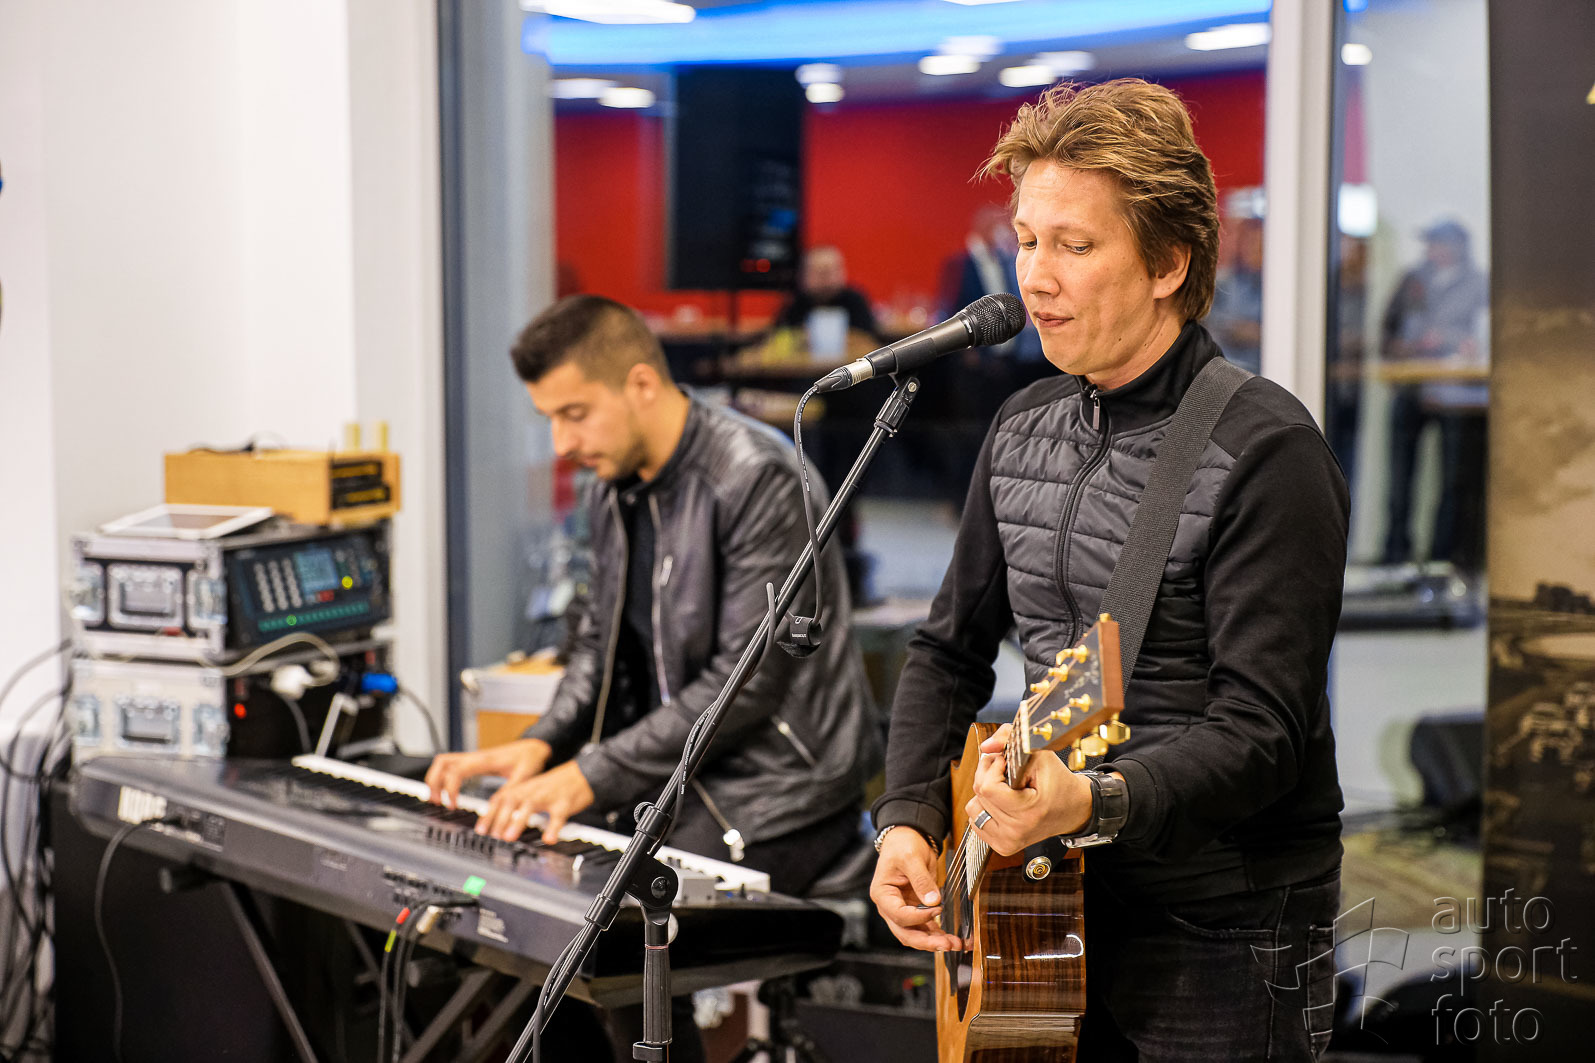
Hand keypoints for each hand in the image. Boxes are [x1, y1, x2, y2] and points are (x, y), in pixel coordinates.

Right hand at [424, 738, 550, 809]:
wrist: (536, 747)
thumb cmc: (530, 759)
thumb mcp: (524, 777)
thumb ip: (509, 791)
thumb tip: (494, 807)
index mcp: (485, 760)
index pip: (456, 771)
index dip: (450, 788)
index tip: (452, 805)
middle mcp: (476, 757)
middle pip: (442, 762)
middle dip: (434, 782)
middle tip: (437, 801)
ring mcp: (473, 758)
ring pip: (443, 762)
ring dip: (436, 779)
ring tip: (438, 799)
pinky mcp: (475, 762)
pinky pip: (451, 766)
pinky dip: (443, 777)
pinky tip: (447, 792)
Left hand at [475, 760, 594, 843]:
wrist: (580, 774)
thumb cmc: (554, 786)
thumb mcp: (531, 790)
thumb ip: (516, 803)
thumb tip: (499, 822)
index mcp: (523, 788)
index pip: (501, 799)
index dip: (489, 814)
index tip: (480, 830)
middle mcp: (532, 790)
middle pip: (511, 801)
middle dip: (500, 818)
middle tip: (492, 835)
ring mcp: (548, 796)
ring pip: (530, 805)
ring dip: (518, 821)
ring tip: (509, 837)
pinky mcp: (564, 803)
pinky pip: (558, 816)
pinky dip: (553, 828)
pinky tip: (549, 839)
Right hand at [869, 827, 959, 952]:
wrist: (907, 838)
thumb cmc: (903, 845)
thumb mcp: (911, 858)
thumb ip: (921, 880)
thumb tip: (933, 902)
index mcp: (882, 894)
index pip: (899, 915)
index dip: (919, 917)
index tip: (937, 909)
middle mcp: (890, 907)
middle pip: (906, 933)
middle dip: (927, 942)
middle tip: (947, 944)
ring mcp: (902, 910)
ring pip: (916, 935)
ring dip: (934, 942)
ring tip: (955, 944)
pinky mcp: (915, 910)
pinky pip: (925, 928)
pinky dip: (938, 935)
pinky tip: (953, 938)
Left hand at [965, 725, 1093, 855]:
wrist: (1073, 809)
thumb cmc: (1059, 783)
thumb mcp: (1040, 754)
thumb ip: (1009, 740)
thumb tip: (985, 746)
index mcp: (1028, 812)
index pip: (988, 788)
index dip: (994, 767)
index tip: (1006, 762)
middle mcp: (1017, 831)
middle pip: (980, 794)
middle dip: (989, 774)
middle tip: (1007, 771)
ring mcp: (1008, 842)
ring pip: (974, 807)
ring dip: (985, 792)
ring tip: (1006, 788)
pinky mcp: (1003, 846)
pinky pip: (976, 820)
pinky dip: (985, 807)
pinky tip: (1003, 803)